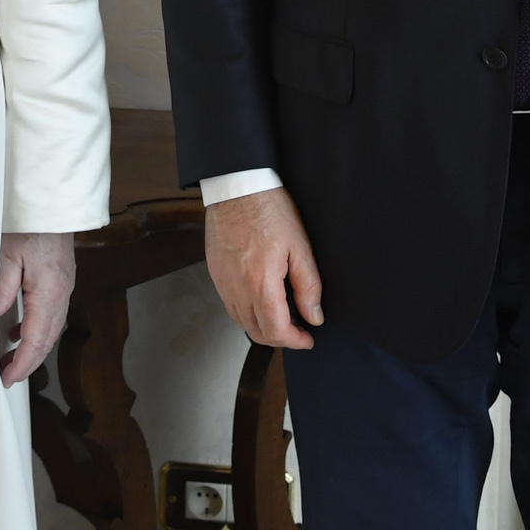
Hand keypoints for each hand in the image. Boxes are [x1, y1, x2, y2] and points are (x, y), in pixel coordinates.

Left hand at [0, 232, 75, 386]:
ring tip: (11, 359)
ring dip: (33, 347)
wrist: (52, 201)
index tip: (6, 378)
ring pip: (52, 328)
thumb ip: (0, 287)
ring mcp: (65, 286)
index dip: (22, 364)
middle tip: (6, 376)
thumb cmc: (28, 221)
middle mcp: (62, 292)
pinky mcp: (62, 279)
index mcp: (49, 291)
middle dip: (28, 362)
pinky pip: (52, 313)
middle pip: (48, 339)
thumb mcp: (4, 253)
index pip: (37, 340)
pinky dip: (37, 329)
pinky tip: (21, 330)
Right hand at [205, 188, 321, 349]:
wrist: (236, 188)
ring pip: (241, 322)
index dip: (295, 341)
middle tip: (298, 329)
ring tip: (281, 316)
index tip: (308, 338)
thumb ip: (308, 286)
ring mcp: (223, 283)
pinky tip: (260, 300)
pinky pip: (230, 305)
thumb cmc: (268, 210)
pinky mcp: (215, 274)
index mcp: (260, 284)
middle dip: (280, 338)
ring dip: (262, 327)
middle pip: (257, 333)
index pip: (276, 331)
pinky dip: (247, 313)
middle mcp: (237, 289)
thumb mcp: (299, 246)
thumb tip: (314, 316)